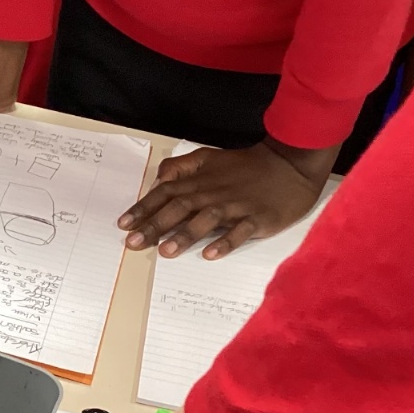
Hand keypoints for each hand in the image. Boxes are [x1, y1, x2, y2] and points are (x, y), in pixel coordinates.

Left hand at [117, 140, 334, 259]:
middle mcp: (213, 193)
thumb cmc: (245, 166)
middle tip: (133, 243)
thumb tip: (158, 180)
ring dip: (185, 235)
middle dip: (154, 225)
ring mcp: (236, 206)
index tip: (123, 224)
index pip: (165, 194)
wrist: (290, 163)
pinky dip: (225, 242)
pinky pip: (240, 231)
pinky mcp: (258, 218)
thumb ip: (182, 167)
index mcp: (200, 181)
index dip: (144, 208)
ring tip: (165, 251)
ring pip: (206, 219)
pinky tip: (210, 255)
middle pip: (179, 208)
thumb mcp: (209, 157)